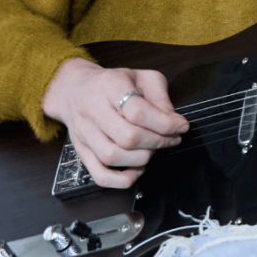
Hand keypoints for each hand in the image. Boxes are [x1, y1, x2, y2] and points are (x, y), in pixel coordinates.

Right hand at [41, 58, 188, 187]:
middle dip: (157, 142)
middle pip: (128, 137)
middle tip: (170, 139)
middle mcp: (92, 109)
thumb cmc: (113, 83)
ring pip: (114, 157)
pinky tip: (137, 169)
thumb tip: (172, 122)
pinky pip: (100, 175)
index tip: (181, 126)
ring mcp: (83, 132)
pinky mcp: (81, 151)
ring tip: (153, 150)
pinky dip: (123, 180)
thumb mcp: (142, 77)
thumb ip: (160, 97)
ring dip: (142, 159)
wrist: (75, 88)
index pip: (138, 111)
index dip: (165, 123)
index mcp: (109, 85)